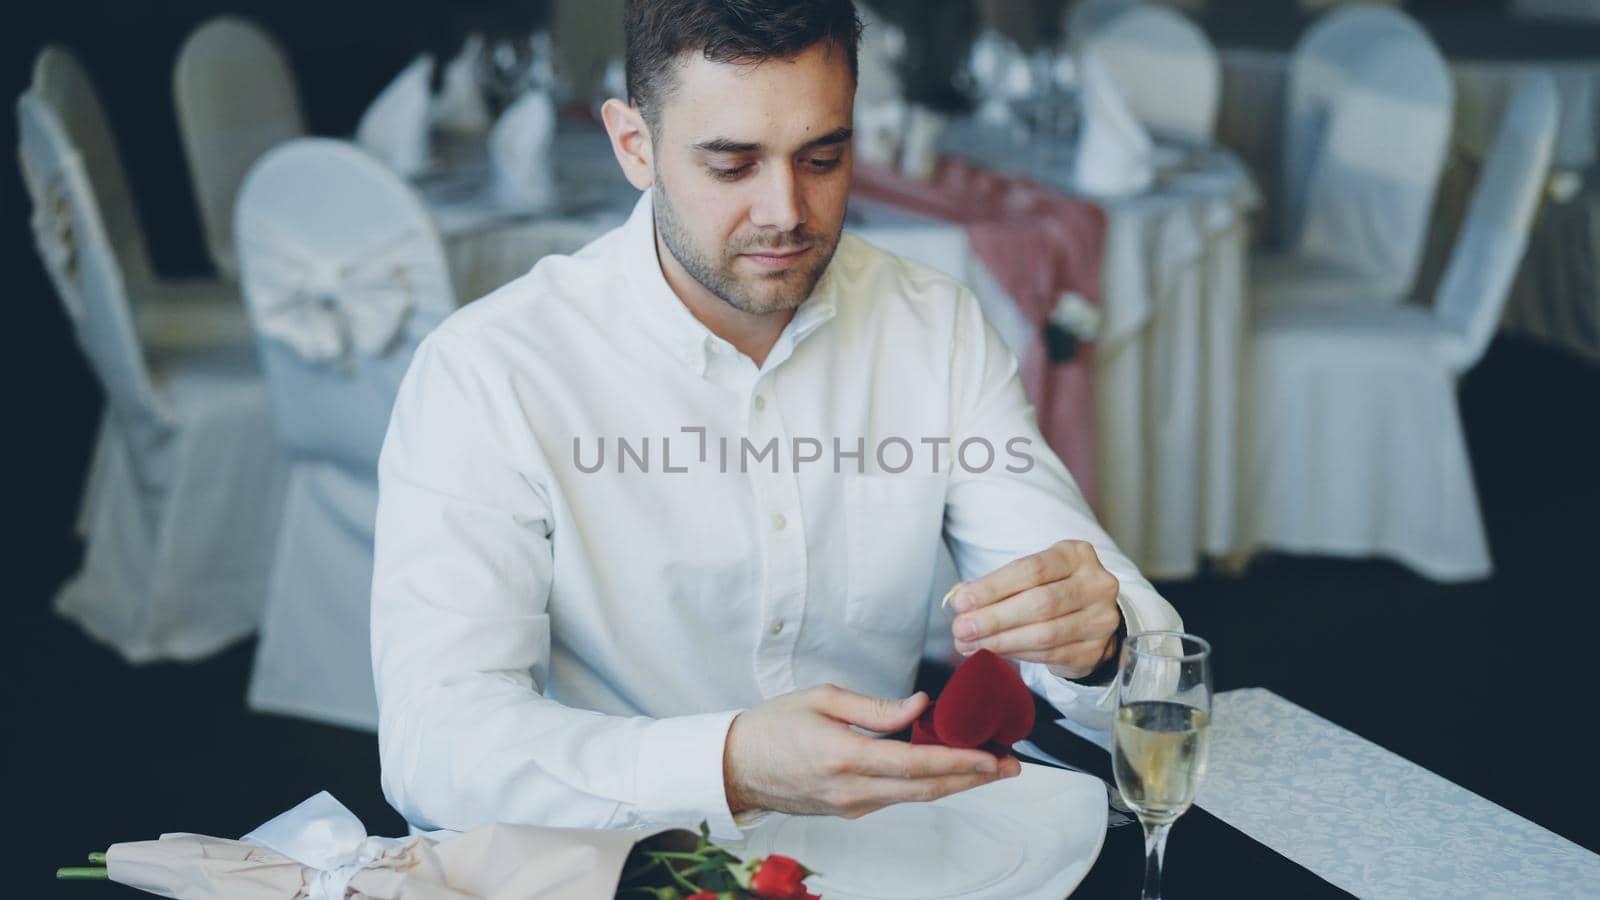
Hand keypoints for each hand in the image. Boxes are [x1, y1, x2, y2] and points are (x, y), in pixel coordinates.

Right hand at [723, 684, 1021, 817]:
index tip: (994, 756)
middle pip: (927, 789)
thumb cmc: (773, 725)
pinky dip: (929, 784)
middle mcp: (853, 789)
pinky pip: (899, 798)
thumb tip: (923, 707)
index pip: (917, 764)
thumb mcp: (823, 699)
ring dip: (957, 783)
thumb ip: (877, 708)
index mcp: (845, 756)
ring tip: (990, 768)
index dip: (960, 762)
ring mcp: (853, 805)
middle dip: (974, 778)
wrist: (736, 766)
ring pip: (917, 797)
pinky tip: (948, 771)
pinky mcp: (851, 810)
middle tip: (1011, 767)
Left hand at [947, 540, 1121, 677]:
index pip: (1031, 570)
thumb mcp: (1032, 576)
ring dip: (1000, 641)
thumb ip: (1000, 584)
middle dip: (993, 618)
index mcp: (1077, 555)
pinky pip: (1049, 654)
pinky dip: (1016, 654)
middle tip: (961, 628)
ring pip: (1044, 633)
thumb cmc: (1053, 589)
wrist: (1092, 618)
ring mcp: (1100, 619)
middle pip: (1039, 603)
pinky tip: (993, 652)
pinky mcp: (1094, 649)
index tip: (962, 602)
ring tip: (969, 644)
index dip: (993, 587)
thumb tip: (961, 598)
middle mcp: (1096, 584)